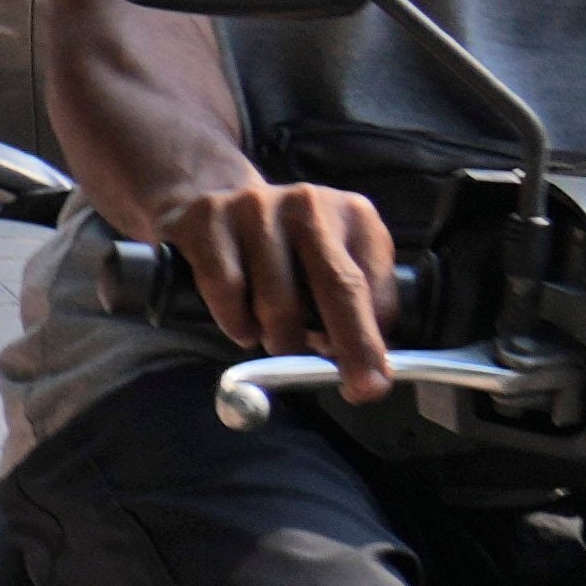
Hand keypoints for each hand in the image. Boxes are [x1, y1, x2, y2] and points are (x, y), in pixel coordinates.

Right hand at [175, 175, 403, 393]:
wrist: (210, 196)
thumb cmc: (280, 244)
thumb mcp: (328, 257)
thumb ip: (351, 300)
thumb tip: (363, 360)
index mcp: (353, 215)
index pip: (374, 285)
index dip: (376, 337)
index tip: (374, 376)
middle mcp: (309, 206)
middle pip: (340, 287)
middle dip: (354, 346)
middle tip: (361, 389)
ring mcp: (257, 209)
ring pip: (279, 302)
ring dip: (279, 339)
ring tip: (274, 338)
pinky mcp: (209, 222)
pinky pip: (228, 292)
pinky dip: (237, 323)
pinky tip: (242, 328)